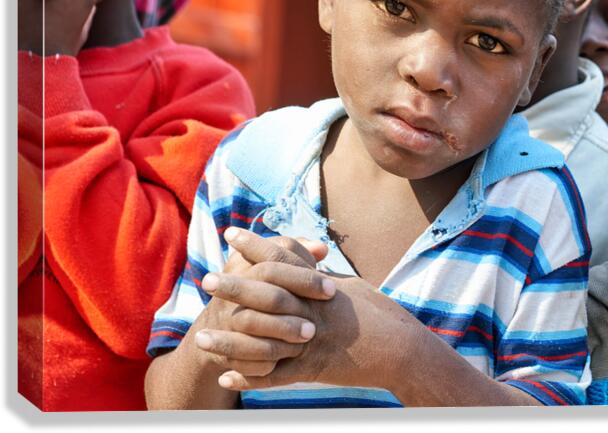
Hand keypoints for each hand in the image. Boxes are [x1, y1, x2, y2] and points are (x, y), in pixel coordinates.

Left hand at [214, 233, 425, 392]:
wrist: (402, 351)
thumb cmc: (381, 315)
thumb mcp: (351, 287)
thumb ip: (321, 278)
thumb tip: (303, 263)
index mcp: (321, 287)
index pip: (282, 259)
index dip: (256, 245)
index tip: (232, 234)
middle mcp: (312, 312)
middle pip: (265, 295)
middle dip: (234, 287)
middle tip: (206, 279)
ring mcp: (311, 342)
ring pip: (261, 340)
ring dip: (228, 340)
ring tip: (201, 337)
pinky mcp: (312, 371)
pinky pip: (274, 377)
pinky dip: (249, 377)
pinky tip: (225, 376)